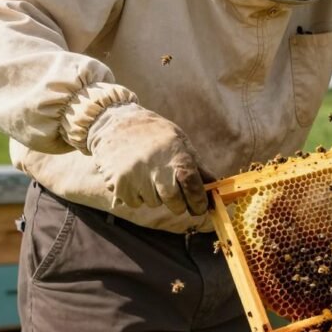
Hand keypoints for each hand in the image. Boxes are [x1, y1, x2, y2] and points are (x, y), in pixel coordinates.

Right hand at [87, 104, 213, 214]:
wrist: (116, 124)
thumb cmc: (155, 134)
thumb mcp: (180, 142)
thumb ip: (198, 166)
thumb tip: (216, 186)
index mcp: (176, 156)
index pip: (193, 187)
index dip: (199, 202)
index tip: (200, 208)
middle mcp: (156, 169)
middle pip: (175, 203)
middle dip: (178, 204)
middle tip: (174, 194)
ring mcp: (136, 178)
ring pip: (154, 203)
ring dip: (155, 196)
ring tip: (148, 174)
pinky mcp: (118, 185)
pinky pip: (135, 202)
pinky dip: (137, 195)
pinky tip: (135, 177)